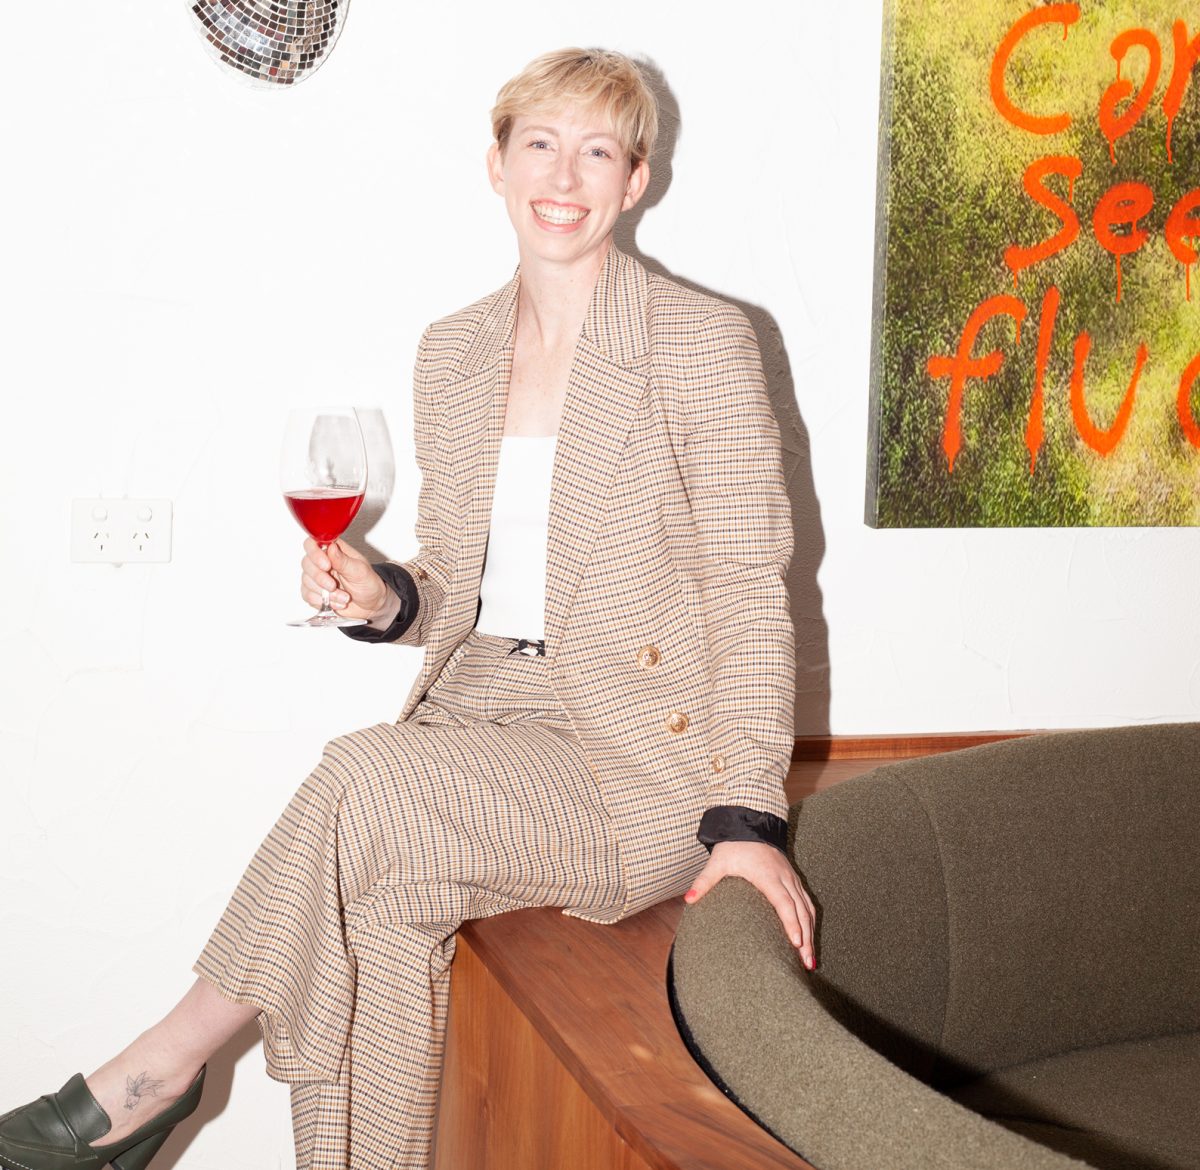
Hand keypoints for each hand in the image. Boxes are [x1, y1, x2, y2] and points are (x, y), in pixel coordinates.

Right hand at [300, 538, 395, 625]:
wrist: (372, 605)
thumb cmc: (368, 584)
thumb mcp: (360, 571)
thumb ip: (344, 561)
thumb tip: (331, 547)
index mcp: (334, 551)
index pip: (313, 543)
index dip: (315, 553)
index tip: (327, 566)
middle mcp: (323, 562)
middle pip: (306, 563)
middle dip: (320, 578)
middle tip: (334, 586)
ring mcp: (317, 577)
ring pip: (306, 581)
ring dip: (325, 593)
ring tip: (343, 597)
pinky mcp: (314, 592)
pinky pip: (307, 595)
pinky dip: (322, 601)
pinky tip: (337, 603)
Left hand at [684, 841, 816, 970]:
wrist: (749, 826)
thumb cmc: (733, 846)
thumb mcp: (717, 862)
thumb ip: (704, 881)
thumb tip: (688, 899)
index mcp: (768, 875)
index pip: (783, 902)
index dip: (791, 923)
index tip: (796, 943)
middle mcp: (784, 878)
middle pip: (801, 911)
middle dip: (806, 937)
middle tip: (807, 963)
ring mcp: (792, 879)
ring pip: (807, 909)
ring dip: (811, 933)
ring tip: (810, 960)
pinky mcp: (794, 880)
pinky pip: (807, 903)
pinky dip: (810, 922)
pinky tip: (809, 938)